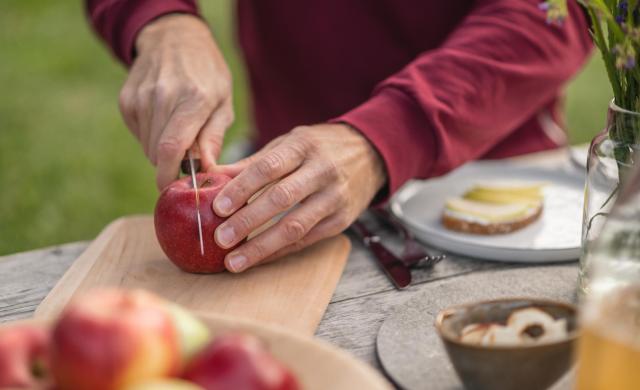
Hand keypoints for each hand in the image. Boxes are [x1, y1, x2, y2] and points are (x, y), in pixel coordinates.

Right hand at [119, 14, 233, 189]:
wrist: (174, 37)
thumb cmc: (207, 73)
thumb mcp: (223, 102)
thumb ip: (214, 138)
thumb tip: (208, 171)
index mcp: (193, 99)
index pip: (172, 149)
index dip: (170, 176)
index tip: (174, 190)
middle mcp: (163, 97)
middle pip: (159, 153)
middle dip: (172, 165)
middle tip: (188, 158)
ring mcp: (140, 98)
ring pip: (148, 147)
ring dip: (163, 150)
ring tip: (178, 130)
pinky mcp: (126, 101)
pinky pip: (139, 134)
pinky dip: (152, 137)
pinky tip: (164, 119)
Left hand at [211, 124, 386, 271]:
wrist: (369, 154)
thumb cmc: (318, 148)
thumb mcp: (289, 143)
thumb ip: (253, 162)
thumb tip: (212, 177)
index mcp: (303, 146)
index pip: (268, 167)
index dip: (242, 188)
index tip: (217, 208)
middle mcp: (322, 171)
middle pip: (281, 198)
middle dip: (248, 221)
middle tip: (220, 239)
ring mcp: (334, 197)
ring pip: (295, 226)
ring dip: (262, 247)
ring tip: (234, 261)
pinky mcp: (341, 220)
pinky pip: (306, 240)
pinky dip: (278, 252)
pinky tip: (257, 259)